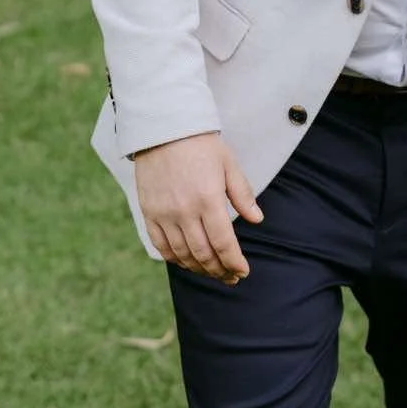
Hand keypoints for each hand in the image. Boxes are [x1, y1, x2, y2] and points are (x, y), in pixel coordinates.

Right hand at [132, 131, 263, 282]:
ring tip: (213, 272)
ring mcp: (164, 214)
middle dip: (219, 270)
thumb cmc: (201, 145)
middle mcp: (184, 211)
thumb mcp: (229, 165)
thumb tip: (257, 219)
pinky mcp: (149, 213)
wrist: (164, 130)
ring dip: (199, 268)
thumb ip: (242, 195)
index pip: (223, 243)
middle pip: (203, 253)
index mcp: (208, 199)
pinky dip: (175, 259)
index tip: (243, 271)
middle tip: (231, 277)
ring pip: (182, 254)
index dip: (234, 262)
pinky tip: (187, 263)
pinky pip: (161, 246)